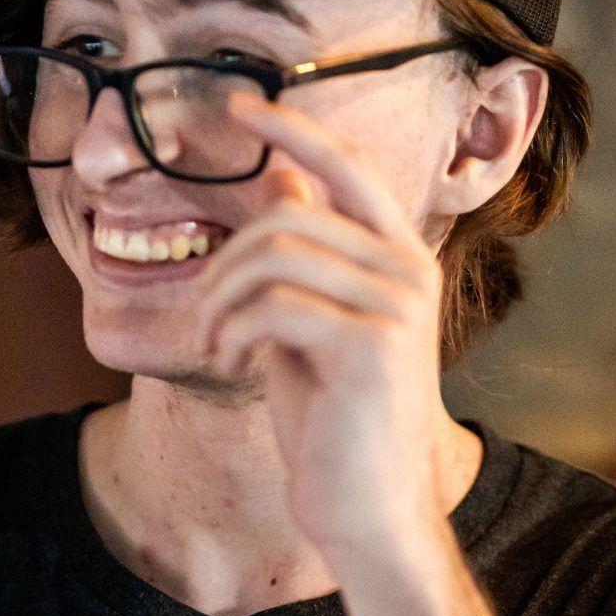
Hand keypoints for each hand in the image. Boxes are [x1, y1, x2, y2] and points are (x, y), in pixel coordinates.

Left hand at [194, 87, 451, 567]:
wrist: (367, 511)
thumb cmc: (334, 424)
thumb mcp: (308, 325)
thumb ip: (303, 254)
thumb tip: (280, 174)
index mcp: (400, 258)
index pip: (347, 166)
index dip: (294, 128)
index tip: (240, 105)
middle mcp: (409, 271)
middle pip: (289, 213)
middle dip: (224, 263)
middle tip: (206, 320)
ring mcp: (397, 306)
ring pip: (274, 254)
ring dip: (221, 301)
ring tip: (215, 346)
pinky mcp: (371, 346)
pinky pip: (273, 305)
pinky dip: (233, 333)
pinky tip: (233, 365)